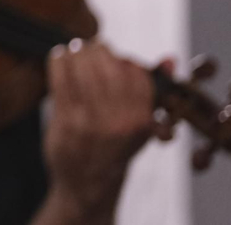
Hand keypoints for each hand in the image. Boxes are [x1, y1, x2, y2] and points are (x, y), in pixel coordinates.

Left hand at [38, 40, 162, 224]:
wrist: (89, 183)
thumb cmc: (115, 146)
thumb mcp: (141, 123)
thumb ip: (154, 89)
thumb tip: (171, 59)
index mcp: (142, 120)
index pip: (135, 73)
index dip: (122, 59)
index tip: (113, 58)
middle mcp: (120, 121)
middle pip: (108, 65)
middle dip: (96, 50)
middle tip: (89, 48)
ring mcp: (92, 122)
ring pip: (83, 67)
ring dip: (77, 52)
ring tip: (74, 51)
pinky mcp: (66, 122)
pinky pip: (61, 77)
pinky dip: (58, 61)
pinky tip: (58, 58)